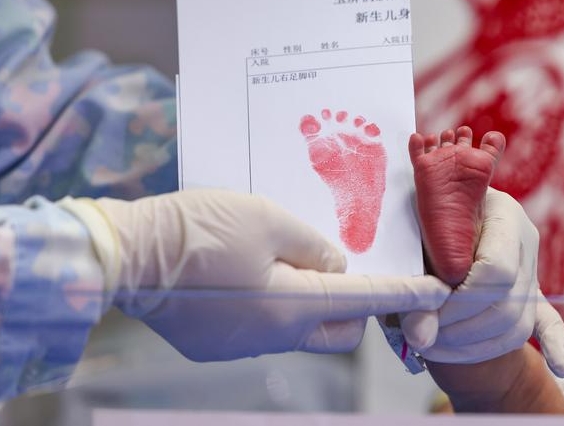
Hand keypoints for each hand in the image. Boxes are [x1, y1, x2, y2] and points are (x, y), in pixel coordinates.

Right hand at [60, 189, 449, 360]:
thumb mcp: (267, 218)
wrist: (126, 256)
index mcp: (293, 304)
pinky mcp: (218, 344)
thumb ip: (312, 244)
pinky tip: (249, 274)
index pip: (366, 299)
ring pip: (301, 328)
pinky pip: (265, 328)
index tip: (437, 292)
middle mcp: (275, 335)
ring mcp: (244, 345)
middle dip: (357, 304)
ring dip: (310, 301)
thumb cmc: (199, 229)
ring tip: (290, 261)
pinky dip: (274, 305)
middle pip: (339, 327)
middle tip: (346, 267)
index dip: (406, 294)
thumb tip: (337, 266)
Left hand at [402, 188, 563, 377]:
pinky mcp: (529, 295)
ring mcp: (529, 268)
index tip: (423, 311)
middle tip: (421, 335)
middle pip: (508, 303)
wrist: (431, 212)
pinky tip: (563, 367)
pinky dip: (556, 345)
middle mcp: (523, 239)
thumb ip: (417, 284)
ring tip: (432, 347)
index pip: (496, 270)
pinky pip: (548, 323)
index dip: (458, 301)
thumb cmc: (416, 225)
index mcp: (502, 212)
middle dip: (460, 329)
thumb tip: (420, 334)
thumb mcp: (413, 241)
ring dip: (474, 347)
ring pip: (517, 323)